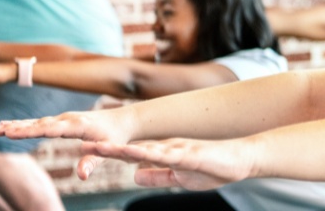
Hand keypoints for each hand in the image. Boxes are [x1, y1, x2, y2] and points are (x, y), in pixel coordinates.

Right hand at [0, 109, 131, 179]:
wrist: (122, 121)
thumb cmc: (116, 136)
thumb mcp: (109, 149)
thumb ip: (93, 162)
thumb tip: (82, 176)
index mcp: (78, 125)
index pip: (51, 129)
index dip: (32, 131)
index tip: (14, 132)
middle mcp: (69, 119)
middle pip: (40, 124)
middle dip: (19, 128)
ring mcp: (64, 119)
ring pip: (38, 122)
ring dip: (17, 125)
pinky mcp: (62, 121)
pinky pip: (41, 123)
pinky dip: (25, 124)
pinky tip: (9, 126)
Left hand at [86, 137, 257, 189]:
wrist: (240, 161)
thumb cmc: (213, 169)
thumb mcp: (179, 178)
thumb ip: (157, 175)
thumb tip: (135, 175)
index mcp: (164, 155)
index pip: (132, 154)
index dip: (110, 153)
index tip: (88, 150)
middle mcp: (167, 149)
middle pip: (133, 149)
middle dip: (109, 149)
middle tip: (84, 146)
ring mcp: (178, 151)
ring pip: (145, 150)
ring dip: (122, 150)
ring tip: (100, 148)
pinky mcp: (190, 156)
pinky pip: (167, 156)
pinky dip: (150, 155)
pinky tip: (136, 154)